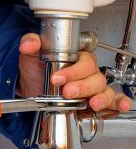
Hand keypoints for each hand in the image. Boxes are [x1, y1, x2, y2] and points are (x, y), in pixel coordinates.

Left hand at [16, 33, 131, 111]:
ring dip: (100, 96)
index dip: (73, 70)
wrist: (30, 88)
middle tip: (67, 91)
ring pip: (104, 89)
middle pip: (95, 77)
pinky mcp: (92, 101)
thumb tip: (29, 43)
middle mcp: (87, 72)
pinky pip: (111, 101)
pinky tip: (118, 105)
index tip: (57, 78)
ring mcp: (91, 87)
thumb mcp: (31, 56)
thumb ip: (30, 45)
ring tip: (91, 103)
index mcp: (76, 58)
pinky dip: (117, 103)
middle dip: (82, 86)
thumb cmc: (35, 70)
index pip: (84, 61)